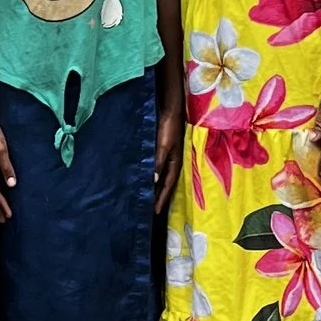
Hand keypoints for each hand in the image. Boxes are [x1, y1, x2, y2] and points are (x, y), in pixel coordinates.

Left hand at [154, 88, 184, 212]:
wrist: (170, 109)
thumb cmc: (168, 127)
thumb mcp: (163, 146)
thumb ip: (158, 163)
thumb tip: (153, 182)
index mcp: (175, 163)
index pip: (167, 186)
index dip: (161, 199)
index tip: (154, 212)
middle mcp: (173, 162)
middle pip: (165, 183)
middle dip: (159, 196)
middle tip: (149, 209)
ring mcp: (168, 156)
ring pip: (161, 175)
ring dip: (154, 186)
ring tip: (145, 197)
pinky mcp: (162, 149)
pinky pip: (157, 167)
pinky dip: (152, 175)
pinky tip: (144, 177)